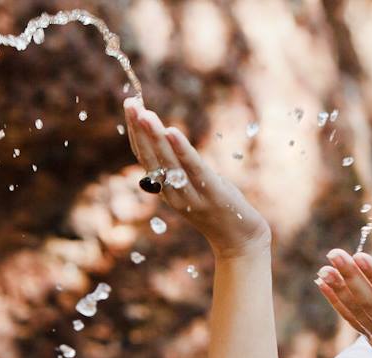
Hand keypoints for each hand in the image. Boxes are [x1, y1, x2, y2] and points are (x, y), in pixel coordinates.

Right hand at [122, 97, 270, 258]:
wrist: (240, 241)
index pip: (145, 157)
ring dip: (154, 137)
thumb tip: (166, 138)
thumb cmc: (218, 209)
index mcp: (166, 190)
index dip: (135, 132)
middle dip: (139, 129)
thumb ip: (179, 168)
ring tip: (145, 114)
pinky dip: (181, 150)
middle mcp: (173, 193)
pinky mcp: (211, 193)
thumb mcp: (194, 186)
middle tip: (130, 103)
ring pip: (168, 162)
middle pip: (151, 158)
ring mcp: (191, 194)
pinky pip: (193, 169)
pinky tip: (172, 131)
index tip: (130, 104)